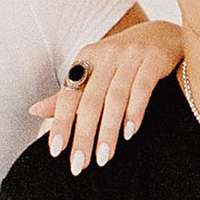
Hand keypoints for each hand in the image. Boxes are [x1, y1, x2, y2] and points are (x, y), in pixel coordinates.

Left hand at [31, 20, 183, 174]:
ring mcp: (131, 56)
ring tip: (104, 158)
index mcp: (87, 58)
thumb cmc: (124, 61)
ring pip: (115, 97)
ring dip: (108, 130)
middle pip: (91, 100)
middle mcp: (106, 55)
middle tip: (80, 164)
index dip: (62, 122)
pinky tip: (130, 133)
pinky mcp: (154, 59)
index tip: (57, 152)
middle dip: (84, 135)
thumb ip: (68, 94)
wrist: (164, 34)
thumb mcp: (95, 73)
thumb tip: (34, 111)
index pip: (69, 95)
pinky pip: (142, 88)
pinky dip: (135, 111)